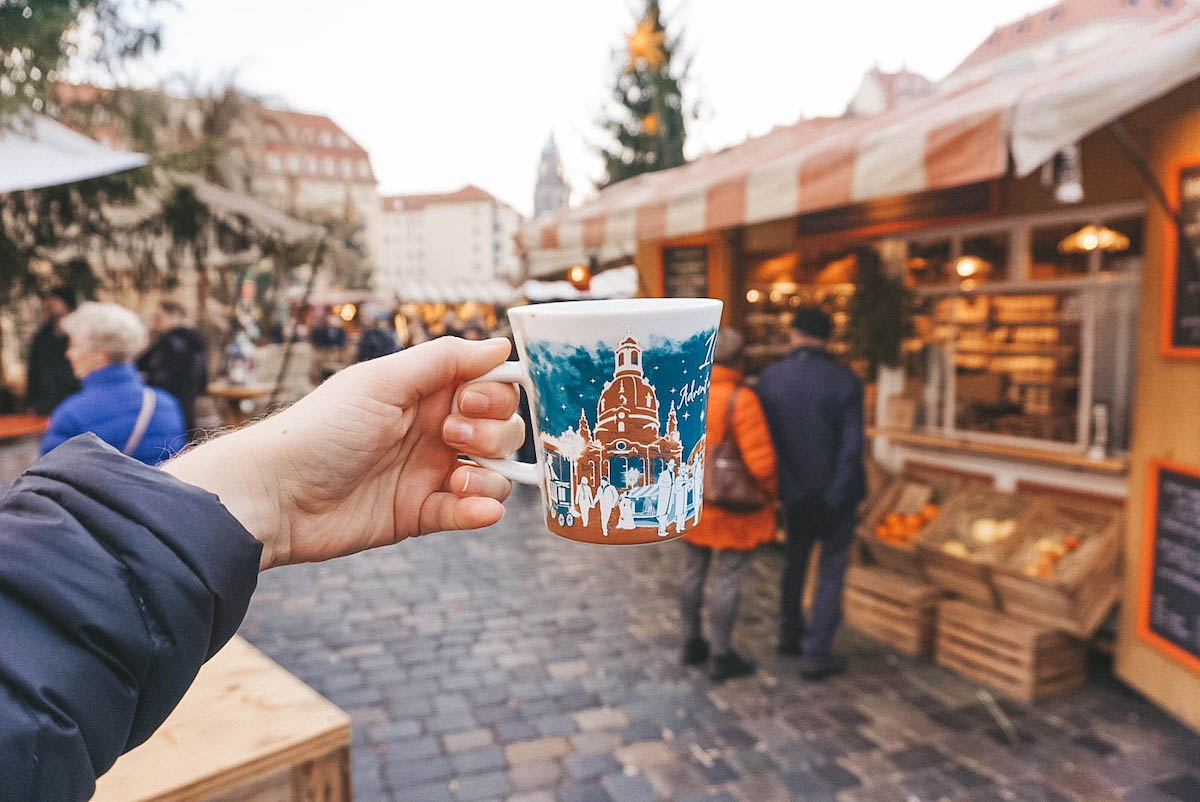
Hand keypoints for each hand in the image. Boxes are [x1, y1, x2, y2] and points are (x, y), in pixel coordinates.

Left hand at [164, 337, 524, 569]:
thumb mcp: (382, 381)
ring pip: (494, 472)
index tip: (469, 400)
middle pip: (501, 429)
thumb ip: (445, 360)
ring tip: (458, 478)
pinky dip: (483, 510)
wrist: (275, 495)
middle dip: (492, 433)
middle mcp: (434, 430)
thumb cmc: (320, 429)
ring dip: (491, 473)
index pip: (490, 387)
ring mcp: (429, 473)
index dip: (494, 394)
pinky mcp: (421, 514)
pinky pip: (469, 513)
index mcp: (426, 392)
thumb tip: (502, 346)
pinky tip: (478, 509)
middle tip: (452, 436)